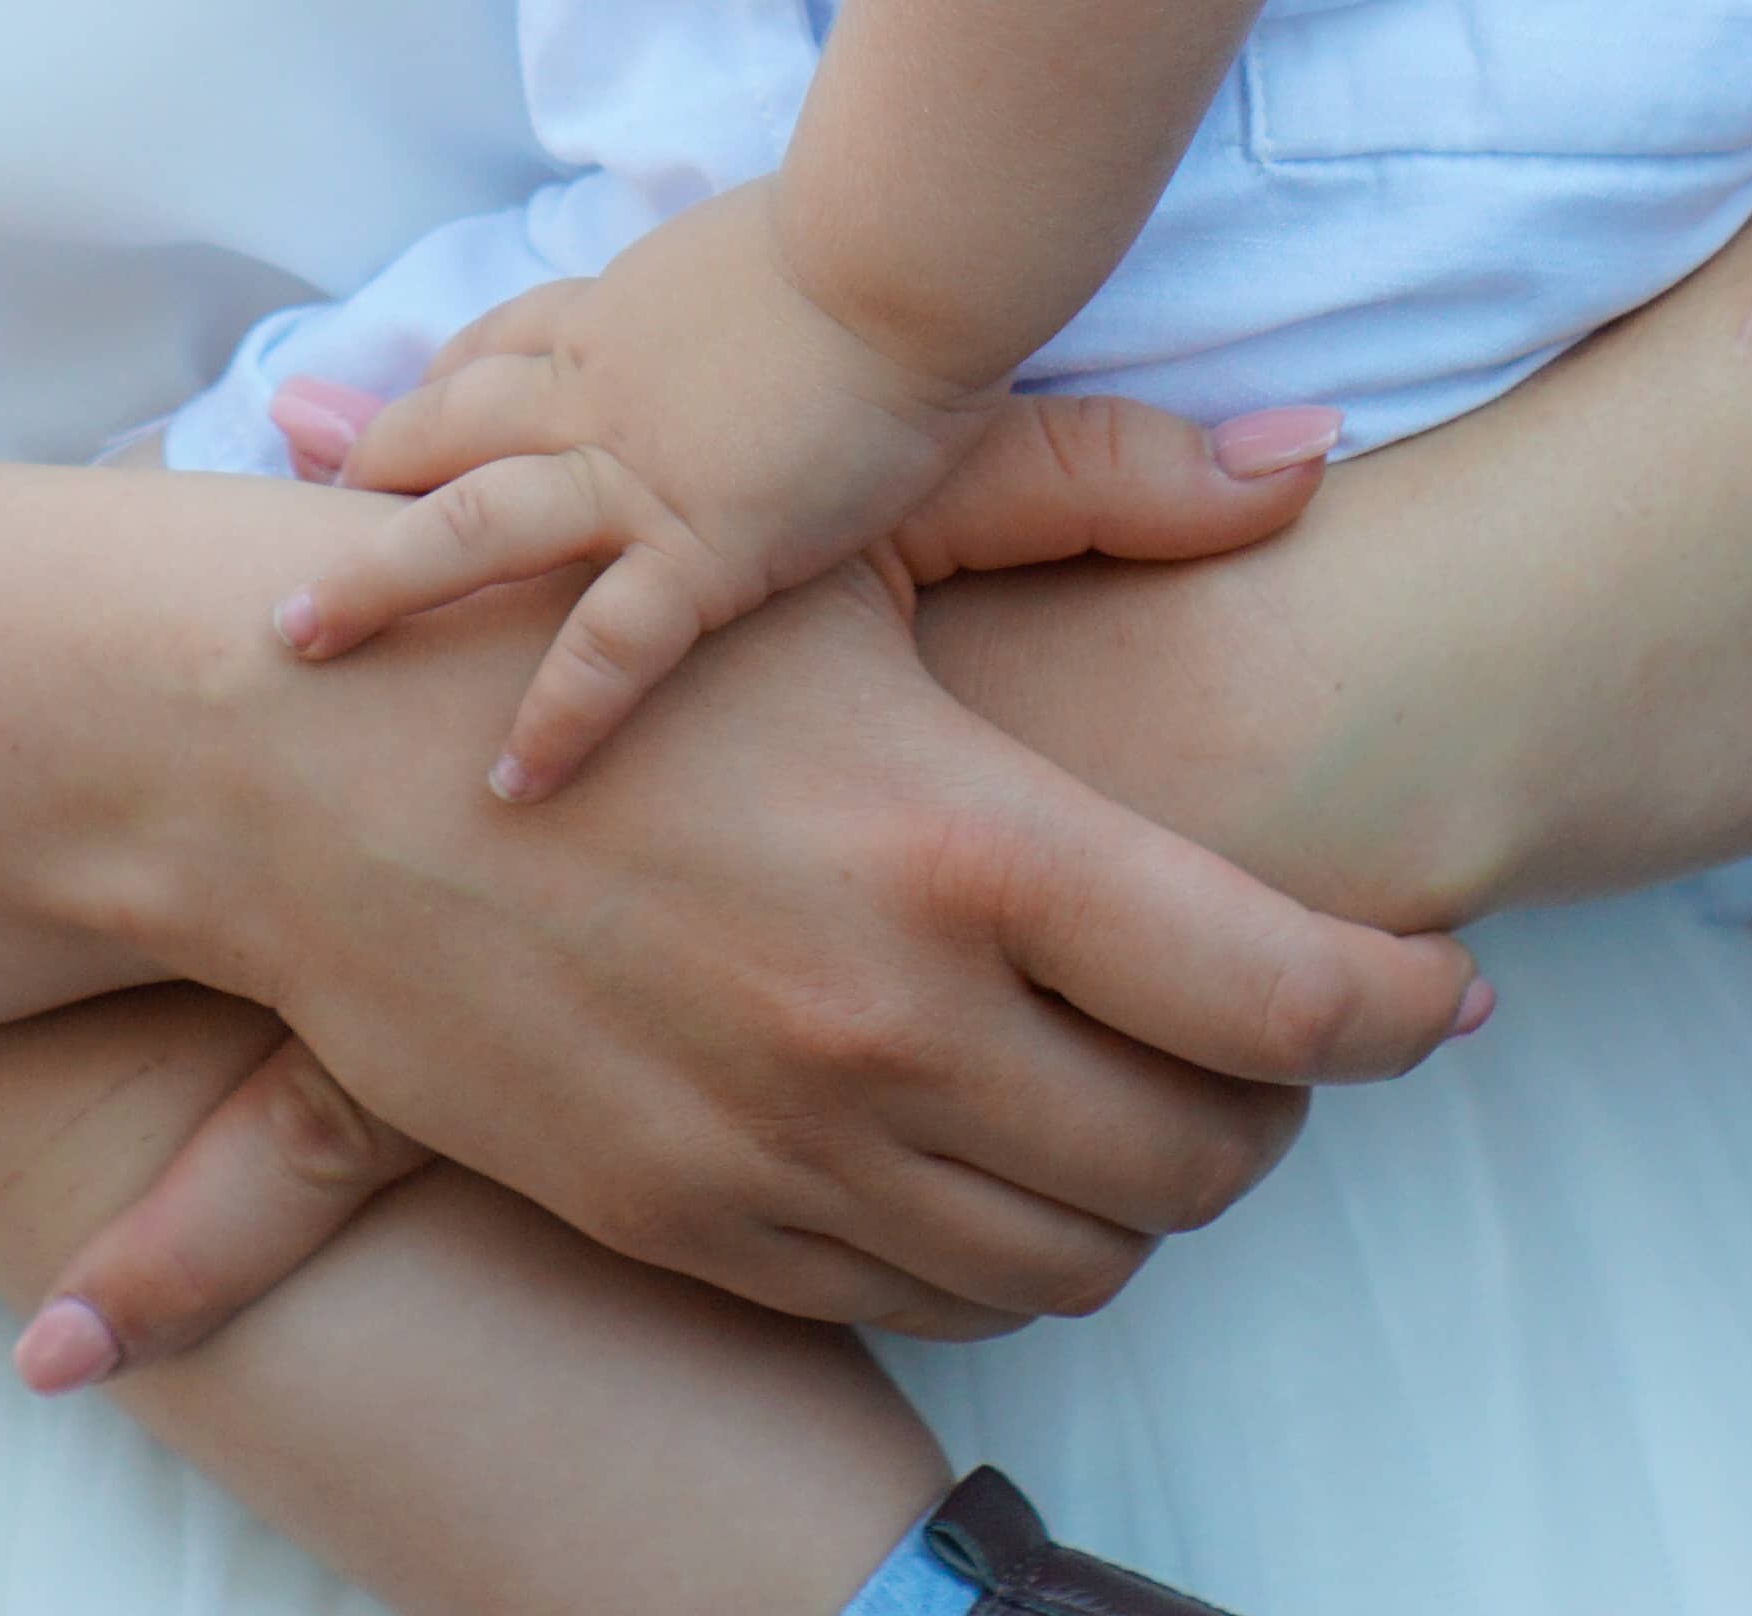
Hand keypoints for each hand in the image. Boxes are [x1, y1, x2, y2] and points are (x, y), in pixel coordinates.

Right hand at [102, 403, 1458, 1369]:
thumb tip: (1308, 456)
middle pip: (1201, 1155)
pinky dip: (1001, 1239)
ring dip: (1147, 1187)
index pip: (1277, 997)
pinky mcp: (699, 1224)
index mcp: (959, 848)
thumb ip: (1093, 485)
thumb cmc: (606, 609)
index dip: (1397, 1007)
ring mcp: (793, 1149)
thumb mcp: (854, 531)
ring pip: (1077, 1252)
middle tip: (1280, 1027)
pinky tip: (992, 1132)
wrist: (312, 763)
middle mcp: (896, 1028)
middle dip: (1281, 1105)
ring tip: (1144, 1079)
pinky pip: (927, 1296)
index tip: (1440, 987)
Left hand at [274, 186, 1004, 794]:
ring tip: (296, 642)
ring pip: (467, 528)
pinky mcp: (701, 541)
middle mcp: (595, 384)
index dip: (434, 395)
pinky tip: (511, 785)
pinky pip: (607, 646)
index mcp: (616, 311)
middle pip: (444, 428)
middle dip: (363, 473)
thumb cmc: (874, 233)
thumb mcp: (771, 245)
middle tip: (286, 523)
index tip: (378, 432)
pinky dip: (556, 717)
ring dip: (373, 583)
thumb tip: (759, 283)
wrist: (906, 246)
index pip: (494, 352)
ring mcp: (632, 466)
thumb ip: (734, 289)